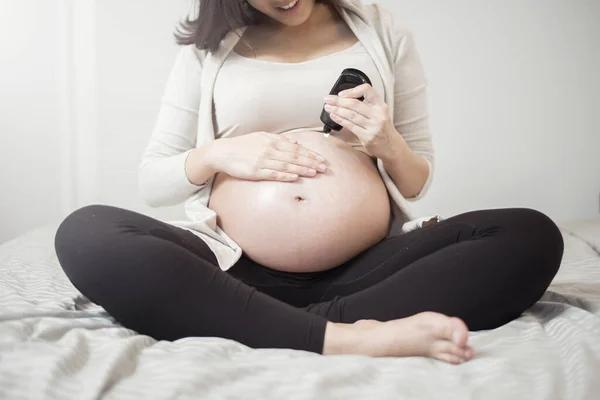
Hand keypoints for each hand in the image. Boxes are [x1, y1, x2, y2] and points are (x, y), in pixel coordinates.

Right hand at [211, 132, 327, 181]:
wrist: (223, 152)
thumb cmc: (243, 145)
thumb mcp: (261, 137)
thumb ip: (279, 140)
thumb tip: (297, 143)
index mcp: (272, 141)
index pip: (296, 148)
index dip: (310, 154)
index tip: (321, 159)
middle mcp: (269, 150)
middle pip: (294, 156)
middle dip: (310, 162)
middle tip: (323, 167)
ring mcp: (262, 161)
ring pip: (287, 165)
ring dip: (302, 169)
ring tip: (314, 172)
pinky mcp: (255, 171)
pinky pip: (273, 173)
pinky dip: (285, 175)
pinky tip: (295, 177)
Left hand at [324, 84, 395, 158]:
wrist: (391, 146)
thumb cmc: (381, 127)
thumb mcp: (379, 112)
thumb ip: (366, 105)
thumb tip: (343, 98)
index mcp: (381, 105)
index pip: (367, 90)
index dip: (352, 90)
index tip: (341, 93)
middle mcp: (378, 115)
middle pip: (355, 104)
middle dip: (338, 101)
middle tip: (327, 99)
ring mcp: (373, 127)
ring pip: (351, 115)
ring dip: (337, 110)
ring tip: (327, 107)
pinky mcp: (368, 137)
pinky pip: (351, 126)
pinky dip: (340, 120)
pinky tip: (334, 116)